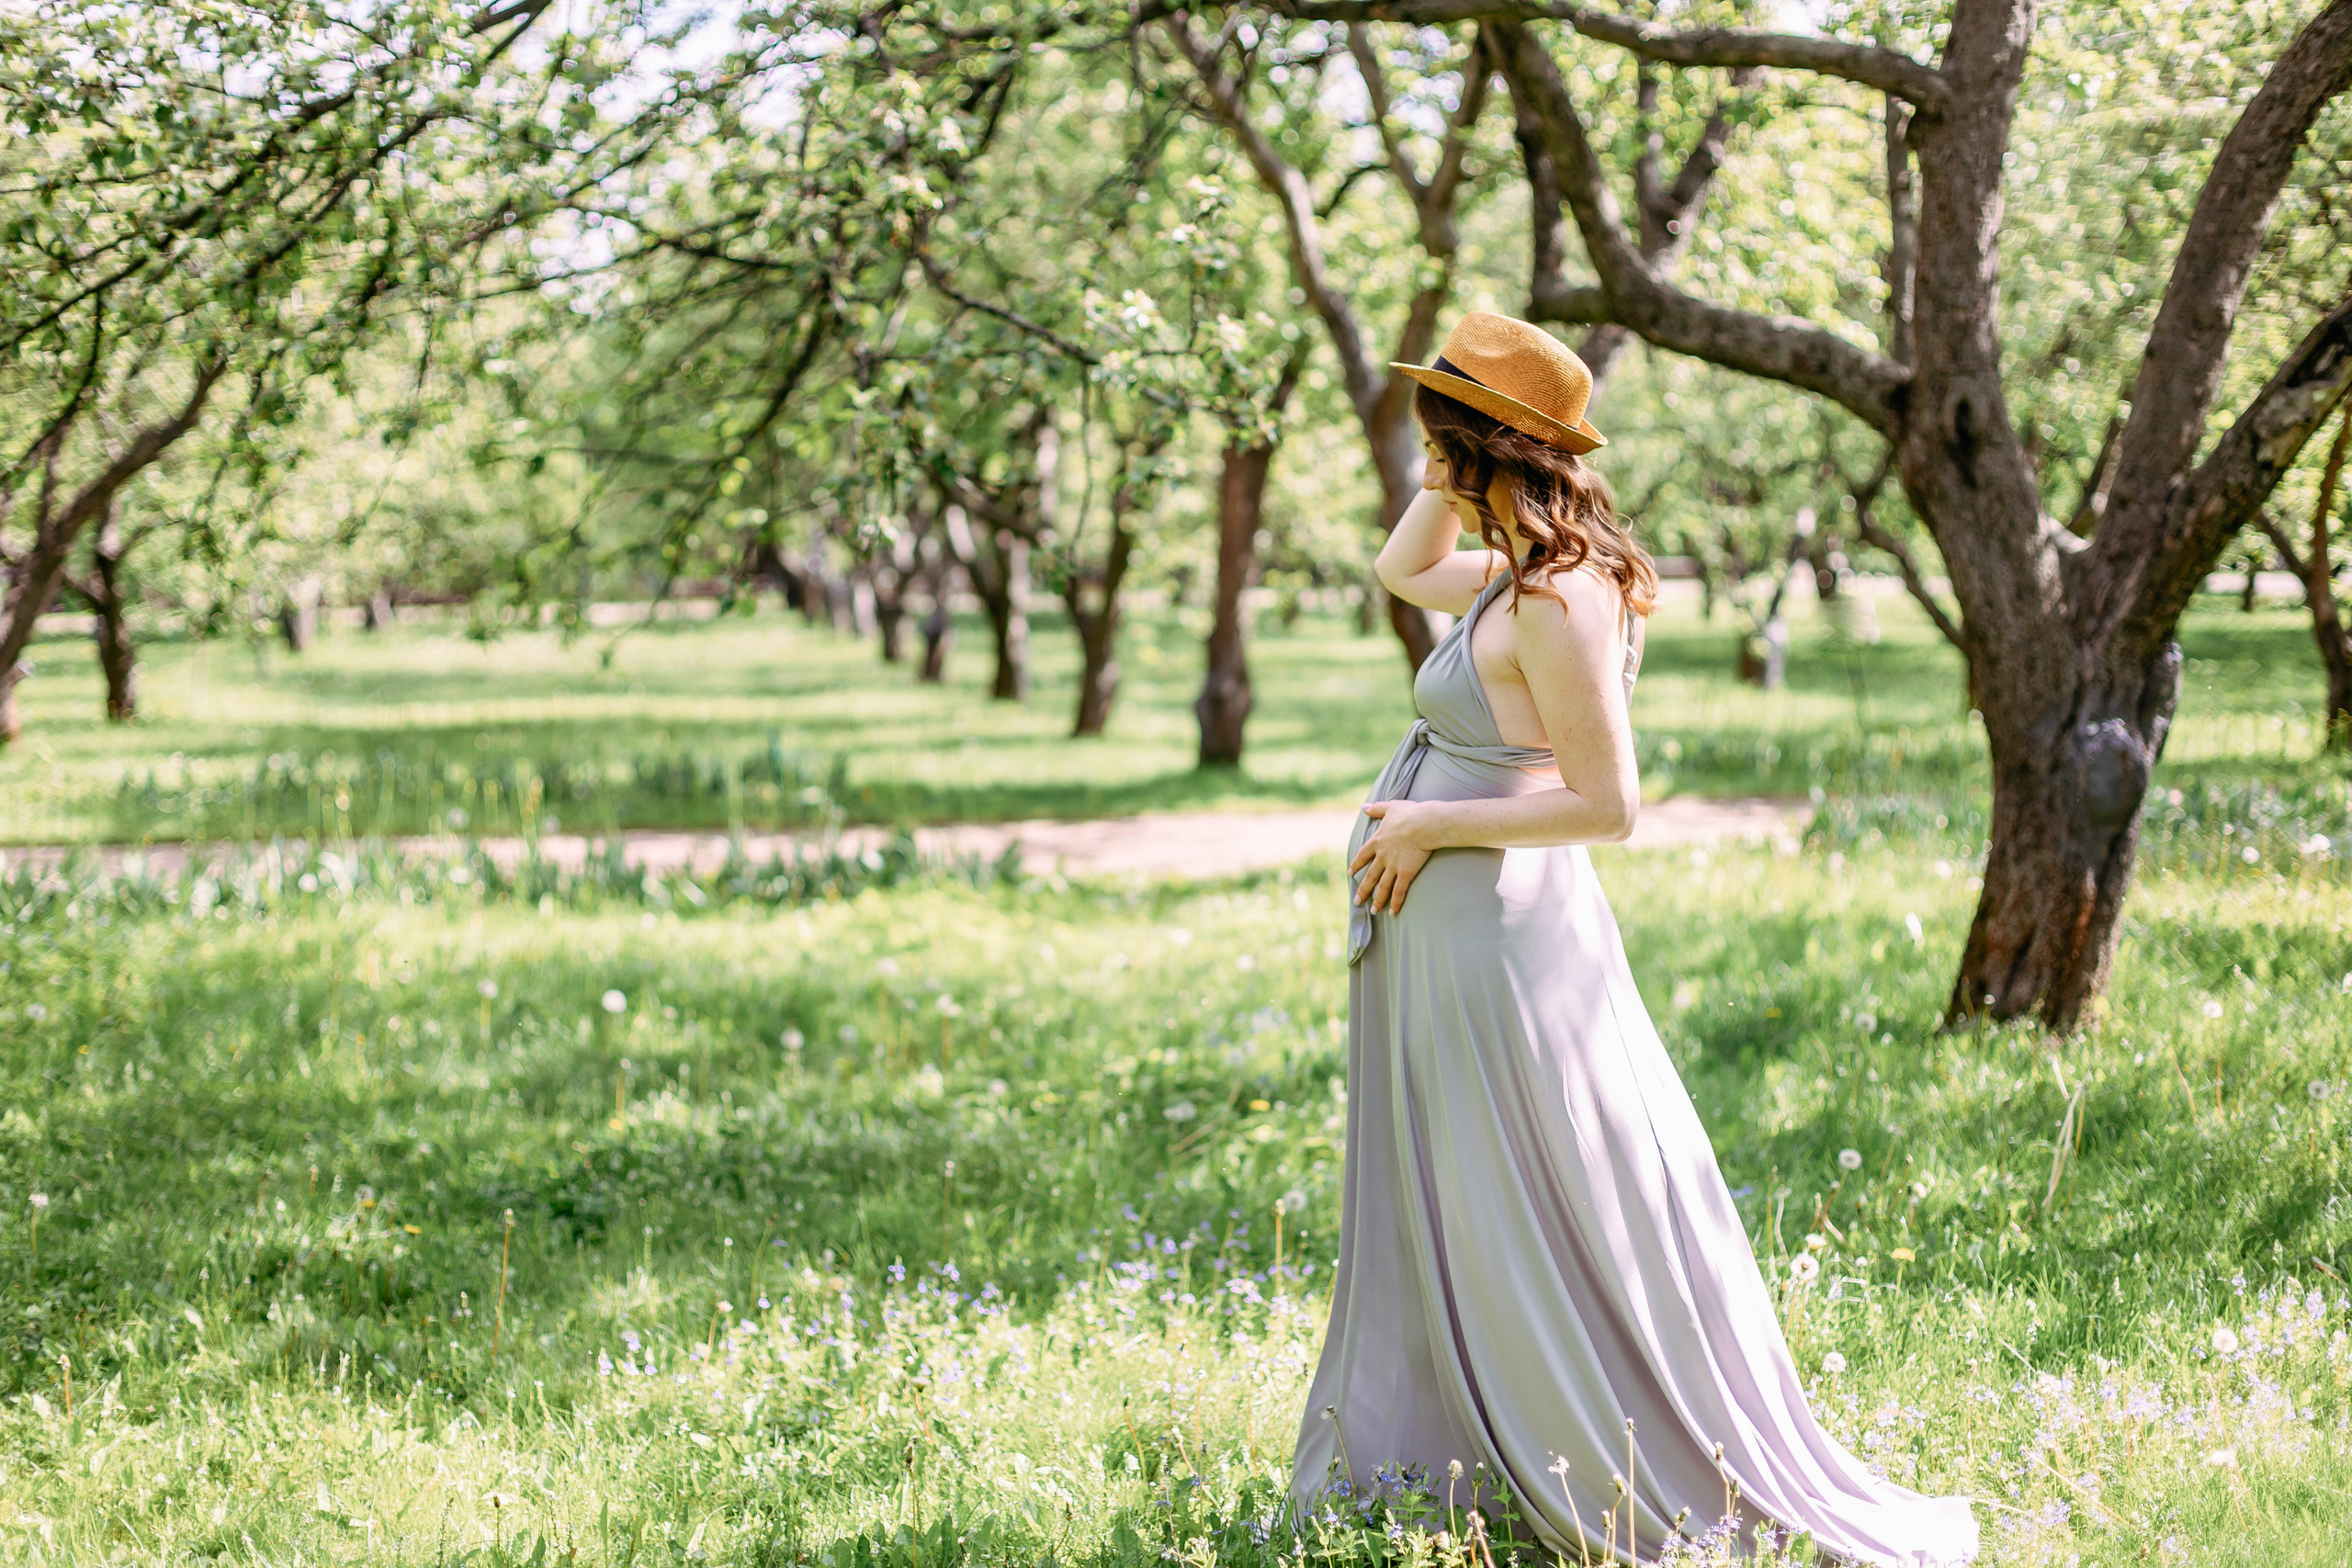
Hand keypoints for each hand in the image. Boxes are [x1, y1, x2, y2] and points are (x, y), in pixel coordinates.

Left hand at [1350, 799, 1440, 914]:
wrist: (1423, 824)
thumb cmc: (1409, 813)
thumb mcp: (1390, 807)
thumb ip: (1376, 808)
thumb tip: (1363, 807)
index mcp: (1377, 841)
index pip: (1363, 856)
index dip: (1356, 865)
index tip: (1350, 874)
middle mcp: (1382, 856)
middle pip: (1370, 876)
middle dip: (1363, 890)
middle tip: (1356, 901)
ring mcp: (1393, 866)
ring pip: (1382, 886)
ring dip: (1377, 900)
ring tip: (1373, 911)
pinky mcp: (1406, 873)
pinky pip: (1399, 891)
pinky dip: (1395, 902)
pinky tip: (1392, 912)